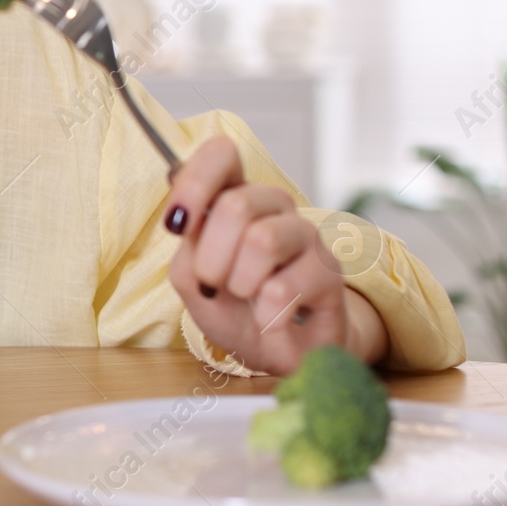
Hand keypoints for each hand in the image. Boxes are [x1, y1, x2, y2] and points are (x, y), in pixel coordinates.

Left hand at [164, 137, 389, 374]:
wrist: (275, 351)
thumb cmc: (232, 306)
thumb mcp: (192, 278)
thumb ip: (186, 246)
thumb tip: (186, 222)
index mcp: (235, 196)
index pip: (222, 154)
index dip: (194, 183)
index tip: (177, 225)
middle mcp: (273, 205)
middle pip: (236, 203)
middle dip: (212, 256)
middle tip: (214, 283)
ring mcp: (306, 233)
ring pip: (263, 239)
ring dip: (240, 282)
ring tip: (245, 298)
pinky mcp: (330, 270)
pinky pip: (283, 287)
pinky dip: (264, 313)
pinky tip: (269, 318)